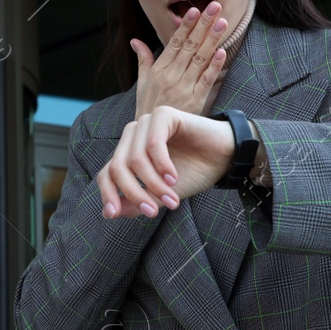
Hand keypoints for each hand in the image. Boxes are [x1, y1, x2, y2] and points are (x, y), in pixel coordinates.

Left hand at [95, 106, 235, 217]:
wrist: (225, 157)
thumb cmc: (193, 172)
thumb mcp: (161, 195)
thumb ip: (136, 202)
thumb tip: (107, 213)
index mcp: (128, 152)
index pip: (106, 174)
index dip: (108, 194)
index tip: (114, 214)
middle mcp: (133, 136)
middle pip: (117, 167)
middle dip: (134, 193)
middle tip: (153, 211)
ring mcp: (147, 123)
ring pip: (135, 159)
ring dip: (153, 184)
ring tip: (173, 199)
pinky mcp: (163, 115)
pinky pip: (153, 144)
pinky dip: (162, 165)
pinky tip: (174, 178)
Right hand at [133, 1, 230, 117]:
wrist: (152, 135)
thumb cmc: (148, 107)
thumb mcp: (142, 83)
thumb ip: (142, 60)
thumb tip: (135, 41)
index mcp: (159, 69)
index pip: (174, 42)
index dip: (186, 26)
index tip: (195, 10)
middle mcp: (171, 75)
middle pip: (189, 45)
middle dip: (203, 25)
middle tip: (214, 7)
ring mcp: (184, 87)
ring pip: (200, 58)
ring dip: (212, 39)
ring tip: (222, 23)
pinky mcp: (195, 100)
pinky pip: (206, 80)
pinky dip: (214, 66)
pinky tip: (222, 52)